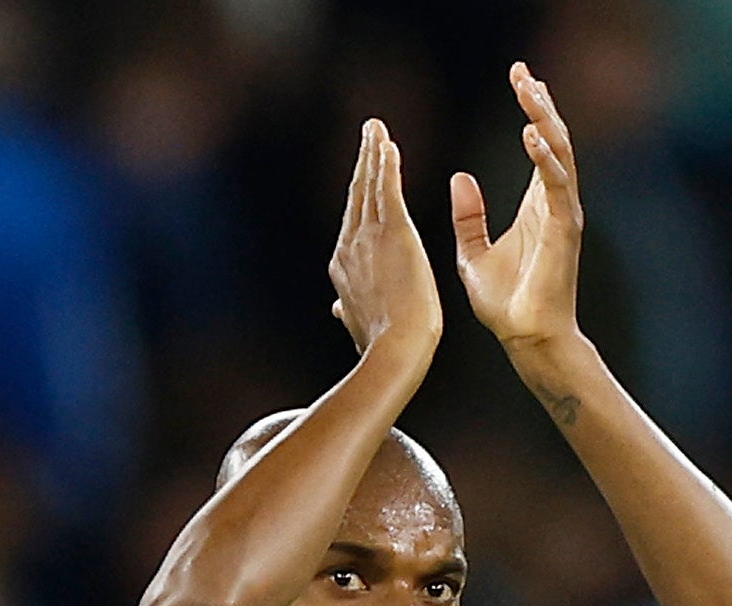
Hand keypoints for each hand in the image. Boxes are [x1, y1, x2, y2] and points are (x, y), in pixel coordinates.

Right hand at [330, 118, 441, 363]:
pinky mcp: (394, 232)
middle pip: (357, 194)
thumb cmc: (384, 345)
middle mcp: (350, 246)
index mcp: (345, 266)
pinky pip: (388, 190)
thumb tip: (336, 308)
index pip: (353, 221)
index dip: (359, 192)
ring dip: (374, 153)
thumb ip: (348, 310)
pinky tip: (388, 144)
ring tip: (377, 129)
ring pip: (371, 185)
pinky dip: (387, 164)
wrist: (395, 350)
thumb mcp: (358, 324)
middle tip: (369, 133)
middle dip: (363, 161)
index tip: (364, 173)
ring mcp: (369, 238)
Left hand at [451, 64, 583, 356]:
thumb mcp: (473, 253)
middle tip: (523, 71)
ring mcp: (562, 215)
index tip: (519, 77)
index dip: (532, 109)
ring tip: (529, 90)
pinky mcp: (563, 232)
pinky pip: (556, 187)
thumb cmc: (506, 304)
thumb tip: (459, 177)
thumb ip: (469, 216)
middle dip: (539, 103)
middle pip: (552, 140)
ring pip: (559, 155)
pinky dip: (545, 159)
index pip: (538, 145)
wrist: (525, 339)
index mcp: (535, 205)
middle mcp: (554, 203)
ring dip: (544, 120)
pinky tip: (532, 134)